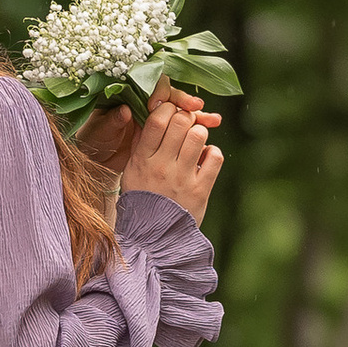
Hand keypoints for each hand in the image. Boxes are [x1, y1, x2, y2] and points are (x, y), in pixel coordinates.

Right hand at [119, 80, 222, 224]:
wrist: (152, 238)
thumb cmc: (142, 199)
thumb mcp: (131, 170)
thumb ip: (140, 143)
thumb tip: (152, 112)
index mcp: (142, 159)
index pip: (157, 120)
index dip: (168, 108)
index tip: (171, 112)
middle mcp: (162, 166)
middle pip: (180, 122)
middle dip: (186, 118)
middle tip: (186, 126)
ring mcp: (182, 178)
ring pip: (199, 136)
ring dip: (200, 133)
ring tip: (195, 143)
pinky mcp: (200, 190)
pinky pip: (215, 157)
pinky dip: (213, 153)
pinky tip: (205, 159)